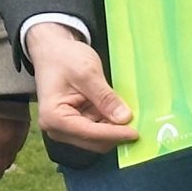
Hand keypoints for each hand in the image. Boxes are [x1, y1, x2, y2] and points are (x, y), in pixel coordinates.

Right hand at [24, 21, 136, 149]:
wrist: (53, 49)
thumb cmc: (63, 57)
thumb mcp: (87, 73)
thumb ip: (105, 97)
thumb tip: (124, 118)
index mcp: (54, 117)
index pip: (89, 134)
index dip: (114, 134)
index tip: (135, 133)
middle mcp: (57, 128)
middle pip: (94, 141)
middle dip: (115, 133)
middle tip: (139, 123)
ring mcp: (66, 128)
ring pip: (98, 138)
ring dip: (114, 129)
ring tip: (130, 114)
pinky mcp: (75, 124)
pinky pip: (97, 129)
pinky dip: (110, 123)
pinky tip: (119, 111)